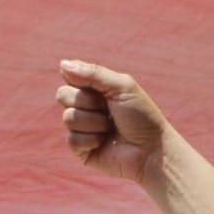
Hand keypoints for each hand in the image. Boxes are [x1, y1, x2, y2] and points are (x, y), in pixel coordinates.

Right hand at [57, 61, 169, 182]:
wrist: (151, 150)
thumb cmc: (142, 117)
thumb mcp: (121, 86)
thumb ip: (93, 73)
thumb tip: (62, 63)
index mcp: (93, 89)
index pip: (69, 76)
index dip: (81, 81)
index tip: (101, 89)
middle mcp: (84, 107)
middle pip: (63, 94)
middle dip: (88, 102)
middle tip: (109, 110)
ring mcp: (82, 128)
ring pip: (68, 117)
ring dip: (94, 122)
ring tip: (111, 128)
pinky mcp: (81, 150)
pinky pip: (72, 140)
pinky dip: (91, 140)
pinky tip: (104, 143)